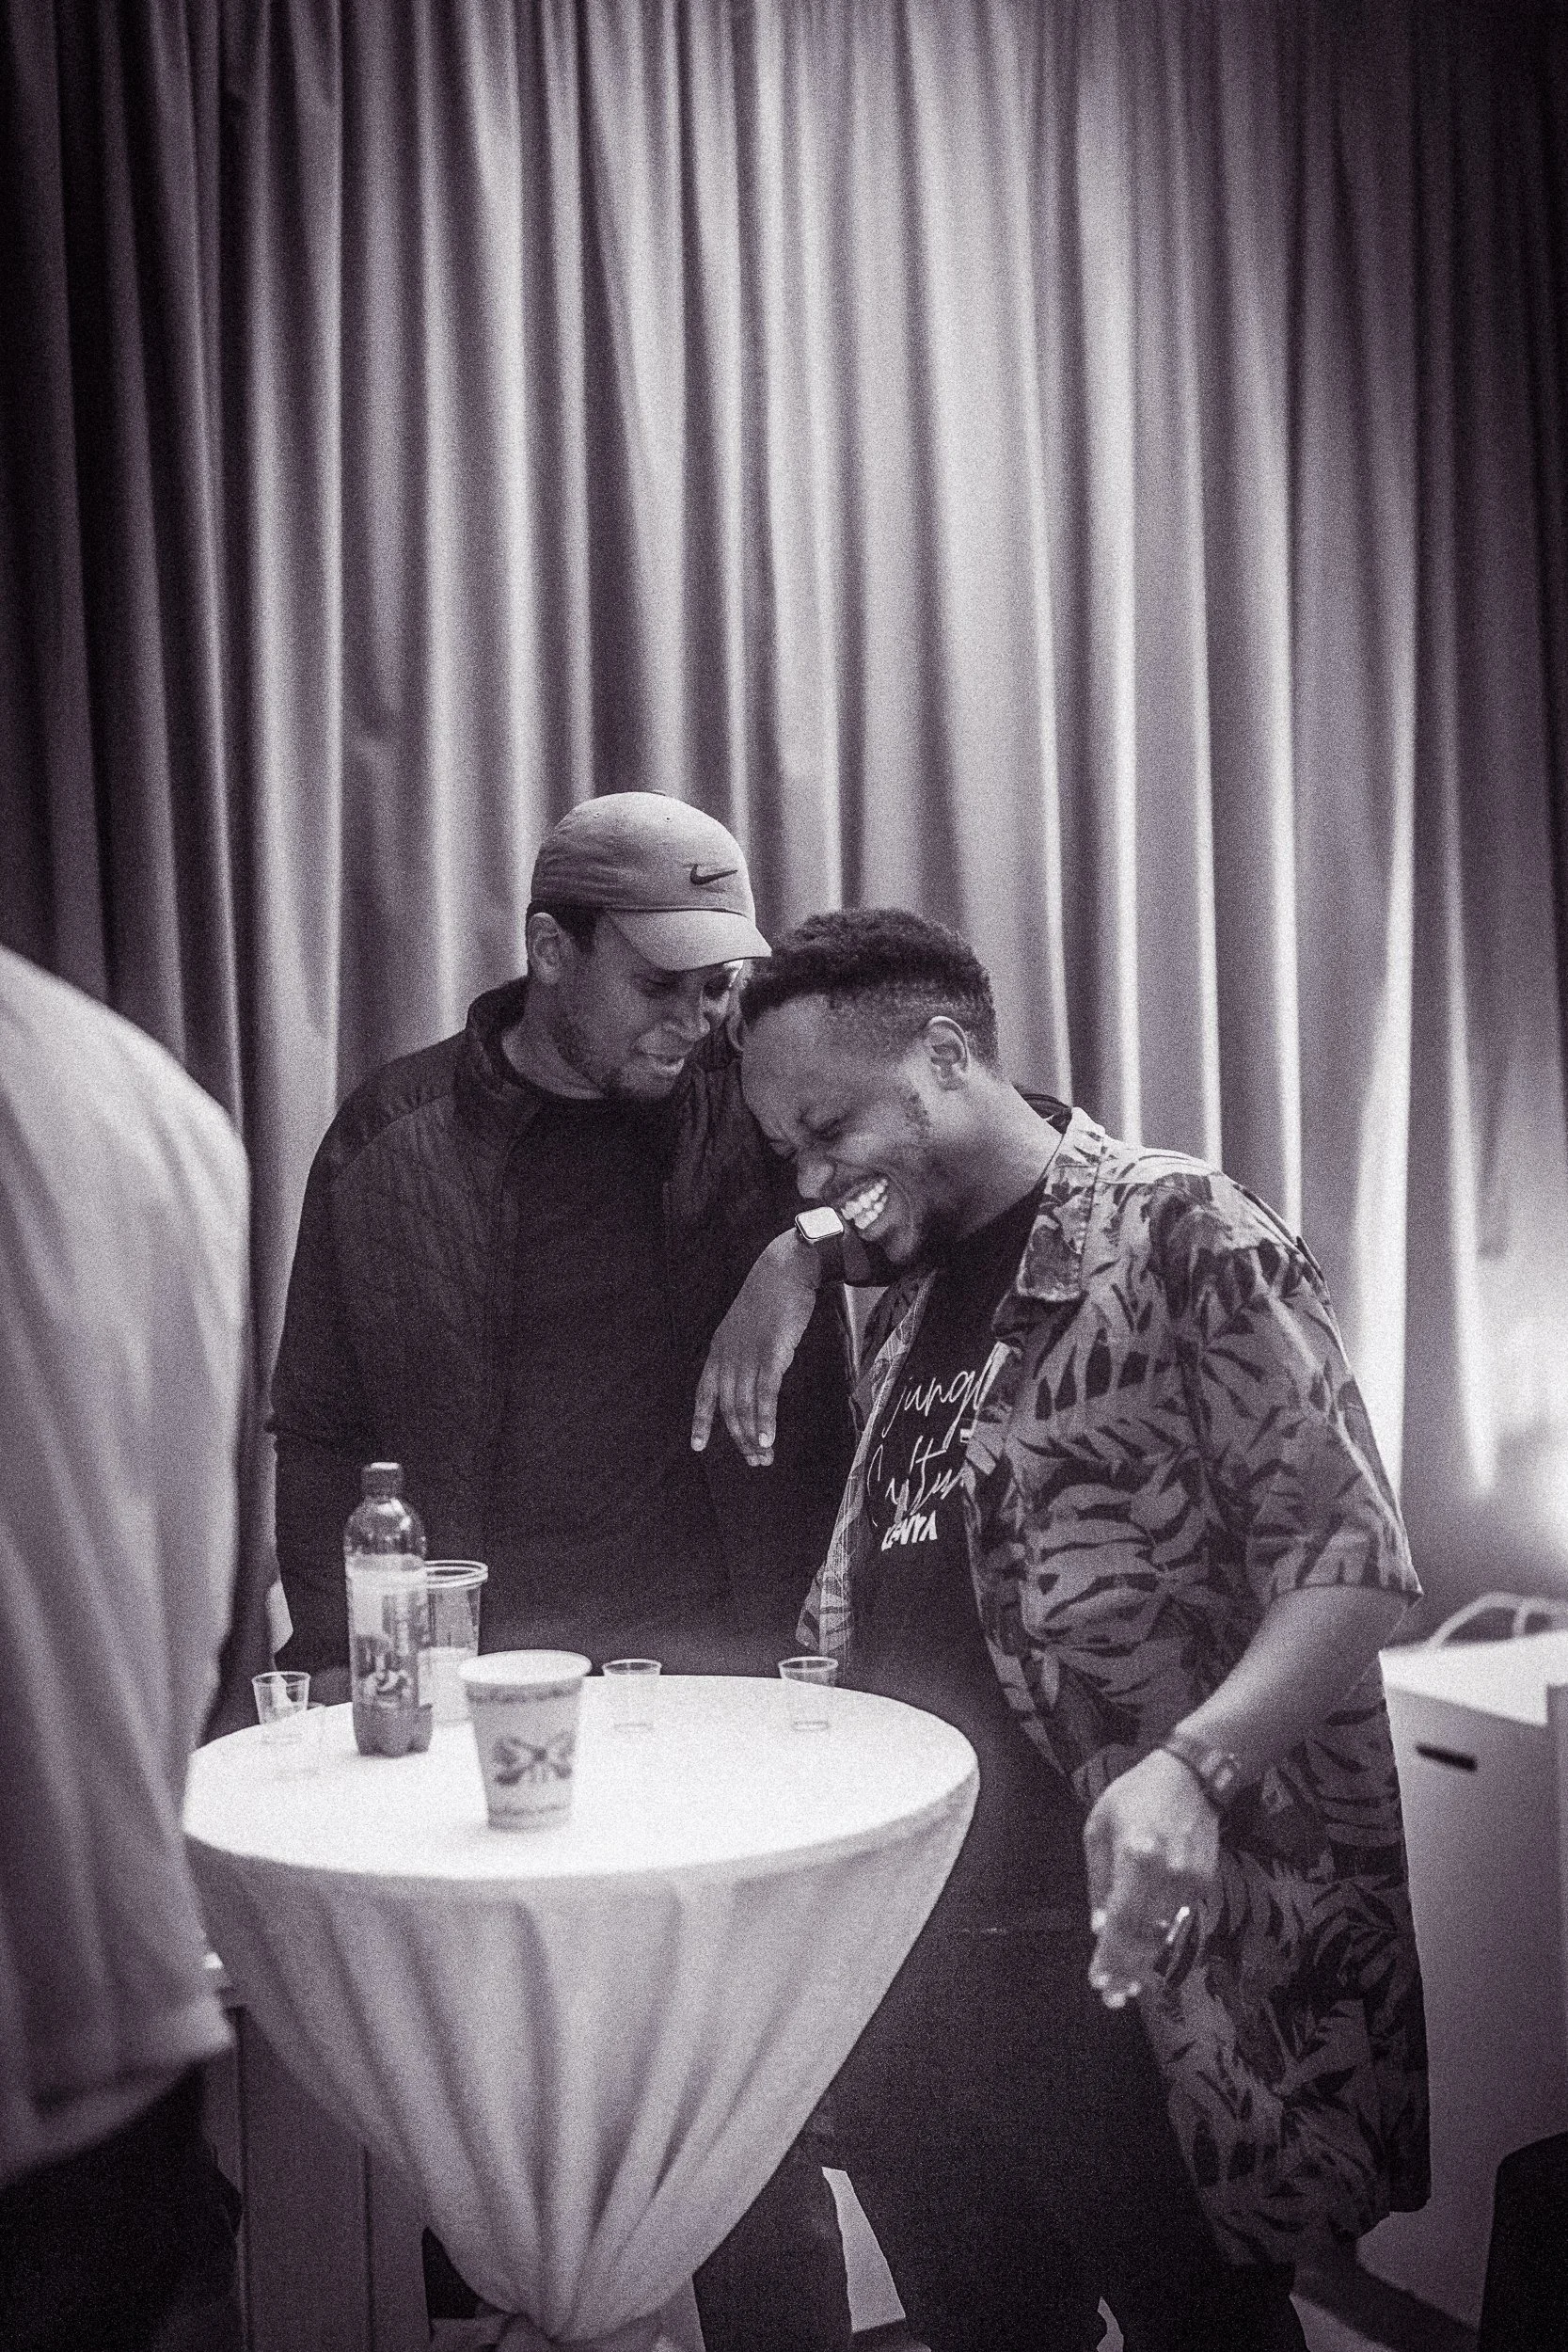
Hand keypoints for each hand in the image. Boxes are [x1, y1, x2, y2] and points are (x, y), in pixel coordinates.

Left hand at [691, 1231, 821, 1465]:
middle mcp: (729, 1356)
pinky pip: (766, 1394)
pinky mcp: (772, 1353)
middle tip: (753, 1461)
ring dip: (753, 1436)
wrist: (784, 1270)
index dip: (701, 1421)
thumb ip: (743, 1351)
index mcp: (719, 1350)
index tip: (698, 1446)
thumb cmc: (770, 1297)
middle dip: (739, 1438)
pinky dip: (766, 1419)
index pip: (704, 1393)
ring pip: (745, 1406)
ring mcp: (748, 1355)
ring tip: (763, 1457)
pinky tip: (769, 1439)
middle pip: (729, 1407)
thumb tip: (752, 1375)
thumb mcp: (745, 1326)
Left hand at [1082, 1748, 1219, 2007]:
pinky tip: (1148, 1954)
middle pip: (1144, 1935)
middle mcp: (1166, 1873)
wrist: (1190, 1777)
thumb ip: (1099, 1879)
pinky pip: (1178, 1919)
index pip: (1120, 1920)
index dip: (1110, 1956)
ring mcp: (1190, 1880)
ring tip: (1128, 1986)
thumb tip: (1100, 1927)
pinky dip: (1162, 1939)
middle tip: (1113, 1998)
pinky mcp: (1204, 1881)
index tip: (1099, 1983)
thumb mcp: (1100, 1827)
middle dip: (1127, 1970)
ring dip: (1145, 1961)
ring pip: (1164, 1932)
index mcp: (1135, 1856)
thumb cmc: (1134, 1797)